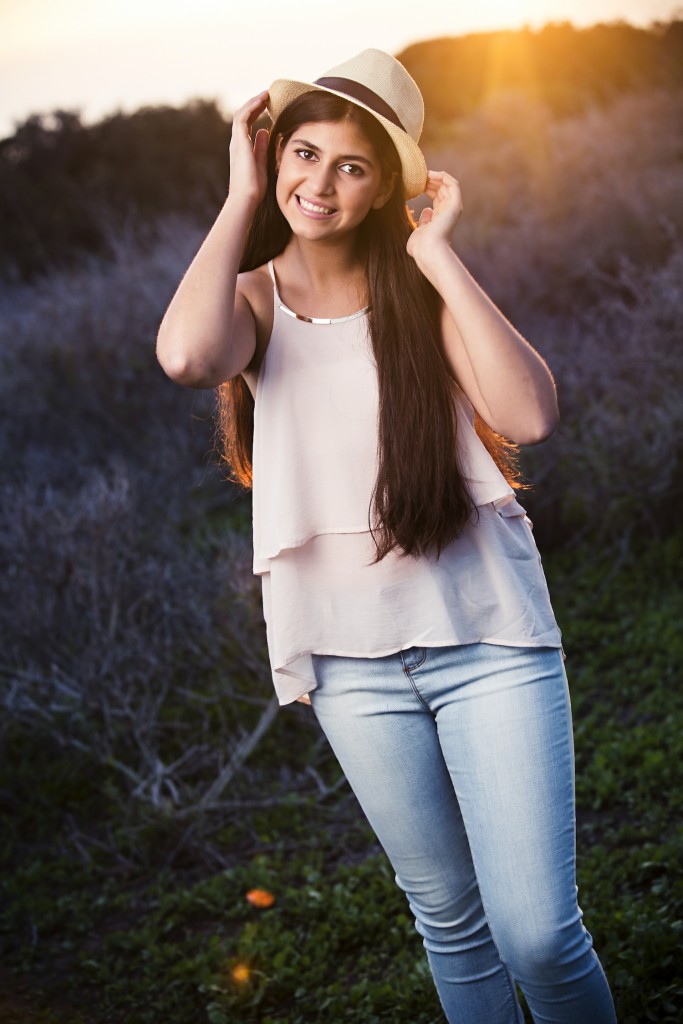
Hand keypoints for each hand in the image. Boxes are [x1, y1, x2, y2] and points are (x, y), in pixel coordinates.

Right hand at [228, 91, 270, 208]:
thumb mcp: (261, 163)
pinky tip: (262, 100)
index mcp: (242, 148)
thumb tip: (264, 131)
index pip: (247, 125)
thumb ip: (262, 147)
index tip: (267, 106)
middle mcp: (237, 143)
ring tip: (266, 94)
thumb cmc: (254, 187)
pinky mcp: (239, 142)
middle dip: (255, 105)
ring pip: (242, 114)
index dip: (256, 113)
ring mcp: (236, 142)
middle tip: (267, 96)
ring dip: (253, 103)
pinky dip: (251, 107)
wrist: (246, 197)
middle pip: (243, 117)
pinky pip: (242, 118)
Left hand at [406, 171, 462, 262]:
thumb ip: (422, 222)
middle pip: (442, 190)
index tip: (416, 183)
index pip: (437, 198)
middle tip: (419, 176)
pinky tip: (431, 174)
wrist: (427, 250)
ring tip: (424, 173)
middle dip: (431, 180)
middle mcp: (448, 212)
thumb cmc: (420, 247)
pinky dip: (444, 177)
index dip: (427, 188)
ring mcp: (453, 208)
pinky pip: (453, 184)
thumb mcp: (418, 231)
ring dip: (437, 177)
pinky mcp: (455, 204)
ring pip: (448, 185)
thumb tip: (426, 210)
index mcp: (440, 219)